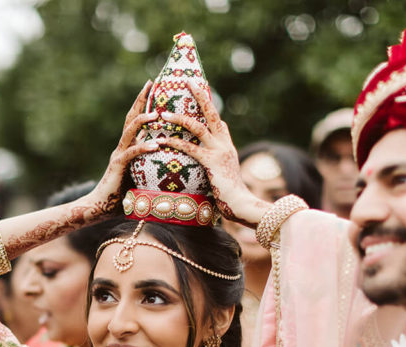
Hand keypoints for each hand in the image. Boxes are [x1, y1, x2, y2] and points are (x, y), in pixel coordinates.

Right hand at [85, 80, 159, 213]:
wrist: (100, 208)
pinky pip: (132, 153)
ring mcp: (119, 155)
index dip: (143, 103)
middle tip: (150, 84)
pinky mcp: (117, 166)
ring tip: (156, 113)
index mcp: (128, 148)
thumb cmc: (123, 198)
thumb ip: (153, 169)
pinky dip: (143, 148)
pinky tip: (155, 145)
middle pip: (131, 117)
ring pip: (130, 131)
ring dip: (143, 120)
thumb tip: (174, 168)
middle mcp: (122, 147)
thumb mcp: (143, 179)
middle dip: (141, 100)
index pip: (136, 121)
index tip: (153, 87)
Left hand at [152, 80, 270, 226]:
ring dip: (180, 118)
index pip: (218, 122)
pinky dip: (176, 142)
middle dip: (200, 95)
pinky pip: (191, 147)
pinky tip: (163, 140)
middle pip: (212, 113)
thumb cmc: (232, 197)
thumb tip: (208, 171)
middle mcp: (225, 144)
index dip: (208, 107)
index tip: (199, 93)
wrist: (243, 205)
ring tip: (163, 112)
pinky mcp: (211, 162)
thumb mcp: (224, 177)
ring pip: (198, 126)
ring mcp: (219, 151)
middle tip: (188, 81)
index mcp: (227, 147)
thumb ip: (215, 168)